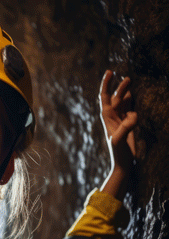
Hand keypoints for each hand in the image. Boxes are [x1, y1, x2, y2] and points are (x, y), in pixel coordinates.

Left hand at [99, 70, 138, 199]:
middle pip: (114, 98)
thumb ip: (126, 127)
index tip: (109, 72)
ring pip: (121, 103)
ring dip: (124, 92)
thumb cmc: (118, 153)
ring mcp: (120, 121)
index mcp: (107, 118)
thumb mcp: (119, 140)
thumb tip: (134, 115)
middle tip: (126, 77)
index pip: (105, 98)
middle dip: (118, 87)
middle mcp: (112, 118)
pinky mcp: (127, 125)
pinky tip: (131, 96)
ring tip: (129, 81)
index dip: (106, 85)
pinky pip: (128, 109)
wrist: (122, 164)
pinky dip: (129, 102)